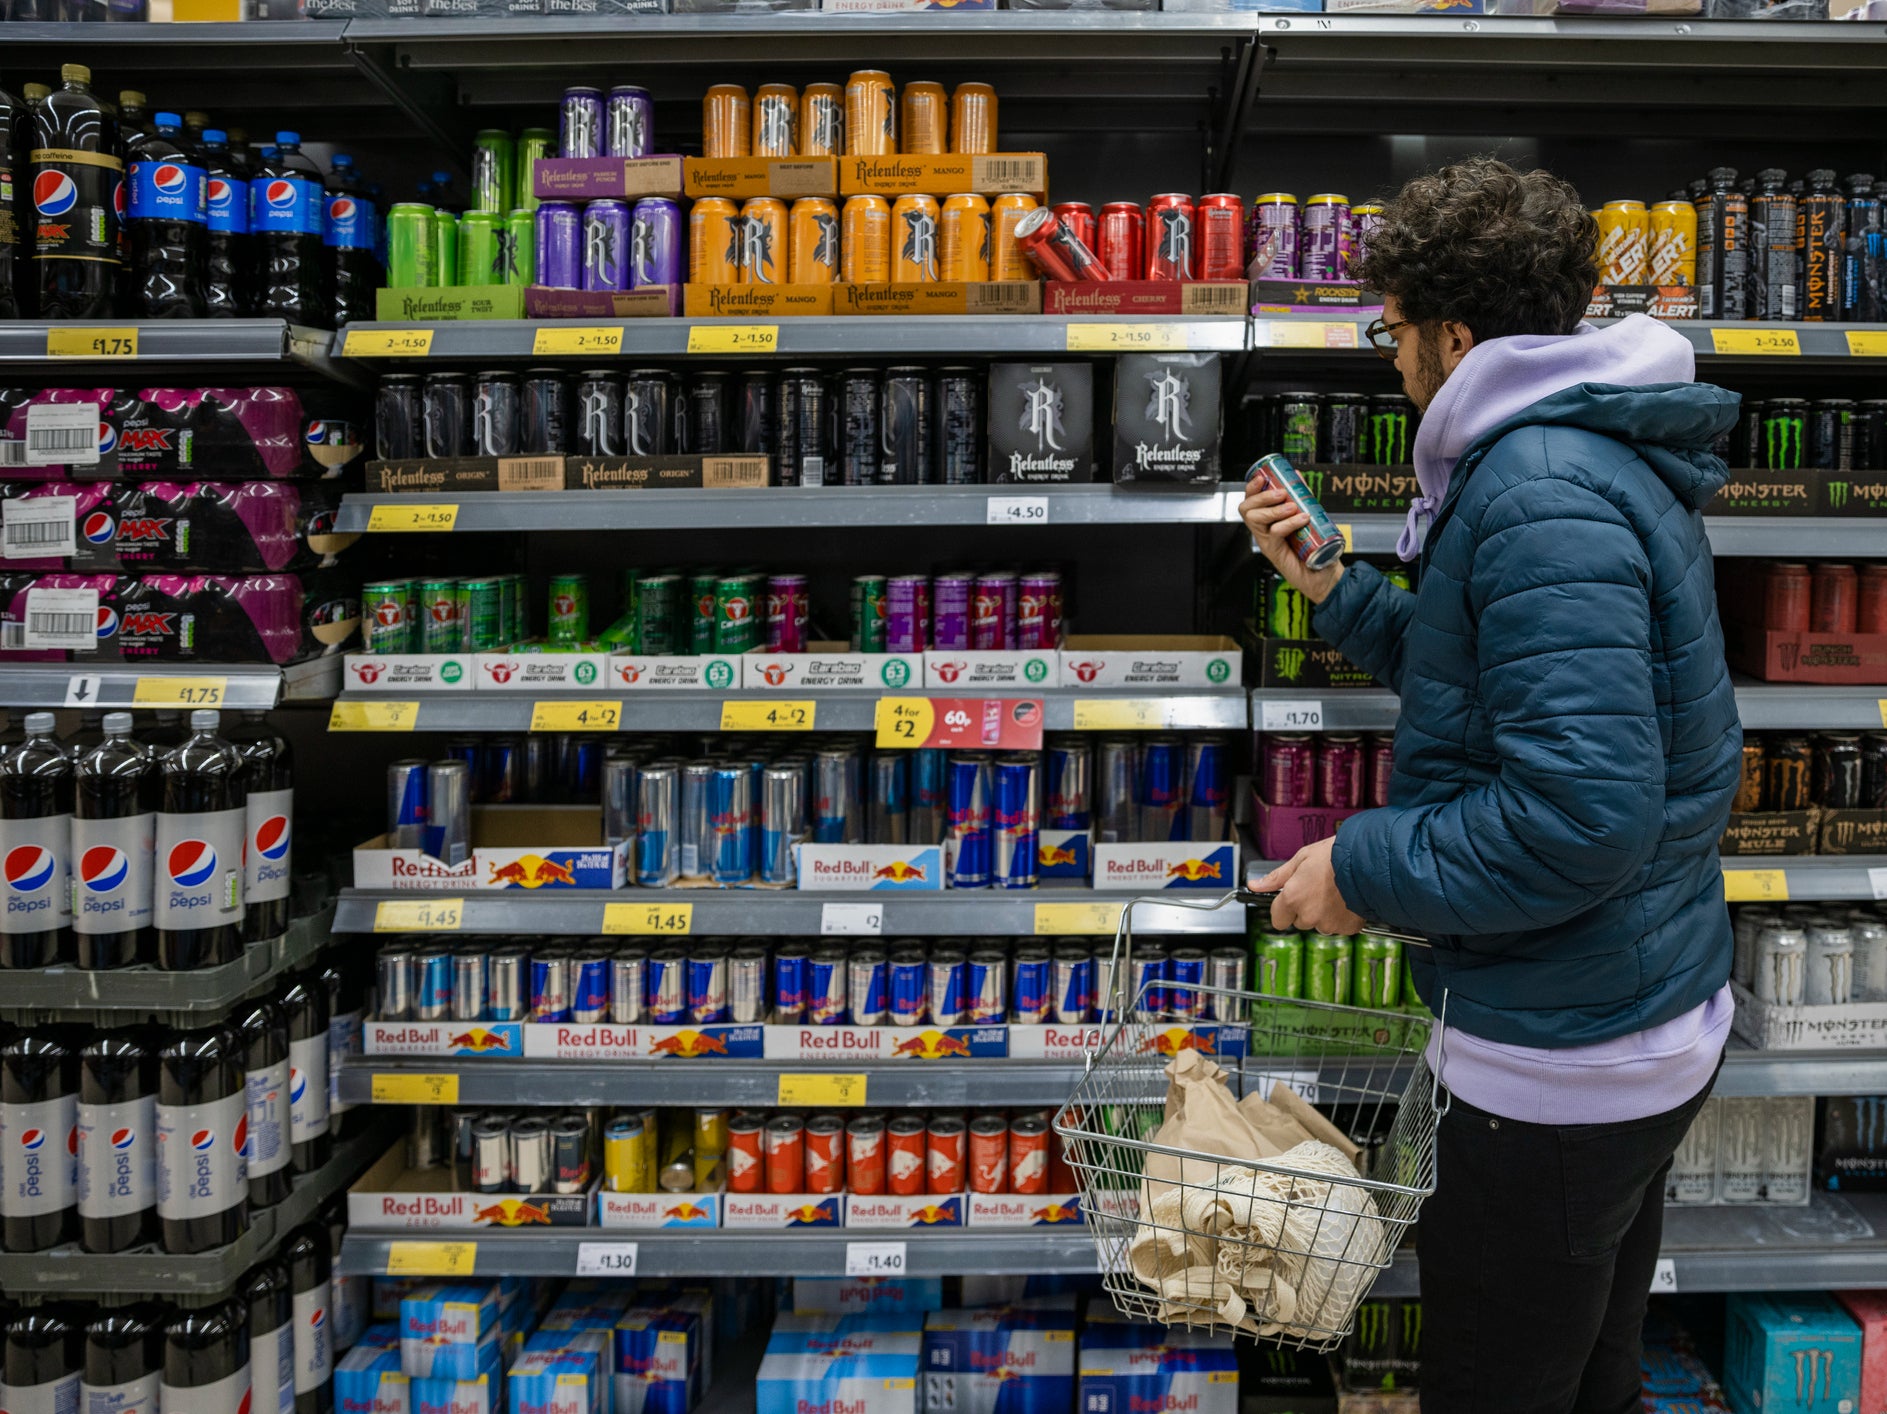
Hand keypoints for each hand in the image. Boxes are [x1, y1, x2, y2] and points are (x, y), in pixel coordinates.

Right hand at [1239, 481, 1343, 604]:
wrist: (1325, 575)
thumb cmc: (1316, 549)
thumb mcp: (1309, 517)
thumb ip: (1302, 498)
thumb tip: (1297, 476)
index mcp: (1267, 521)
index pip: (1250, 501)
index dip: (1251, 488)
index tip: (1262, 477)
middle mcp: (1263, 531)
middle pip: (1247, 509)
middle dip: (1262, 496)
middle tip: (1282, 493)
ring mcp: (1267, 542)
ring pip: (1255, 520)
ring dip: (1273, 509)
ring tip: (1292, 506)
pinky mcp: (1275, 553)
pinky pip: (1275, 533)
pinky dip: (1288, 523)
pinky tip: (1302, 518)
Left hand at [1256, 836, 1364, 934]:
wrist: (1369, 860)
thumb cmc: (1336, 855)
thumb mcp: (1301, 858)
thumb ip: (1277, 877)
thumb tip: (1256, 885)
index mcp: (1292, 898)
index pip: (1277, 918)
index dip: (1282, 908)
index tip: (1289, 899)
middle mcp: (1309, 915)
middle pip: (1299, 921)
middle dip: (1304, 908)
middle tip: (1317, 888)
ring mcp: (1329, 924)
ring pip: (1319, 924)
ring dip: (1323, 913)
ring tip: (1334, 891)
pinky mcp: (1348, 928)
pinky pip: (1339, 926)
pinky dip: (1341, 916)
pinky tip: (1346, 899)